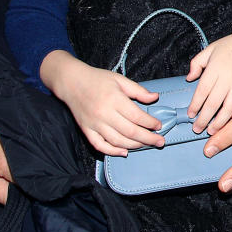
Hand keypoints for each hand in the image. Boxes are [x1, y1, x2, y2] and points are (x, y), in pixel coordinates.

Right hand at [40, 50, 163, 155]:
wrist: (71, 82)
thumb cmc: (97, 79)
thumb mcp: (120, 80)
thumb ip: (138, 90)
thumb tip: (155, 97)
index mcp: (114, 99)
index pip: (137, 116)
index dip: (150, 123)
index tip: (159, 126)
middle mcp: (104, 114)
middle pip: (130, 132)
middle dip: (148, 139)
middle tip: (160, 142)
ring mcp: (94, 124)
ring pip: (117, 141)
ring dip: (134, 145)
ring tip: (146, 145)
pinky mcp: (86, 130)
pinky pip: (100, 146)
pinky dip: (112, 151)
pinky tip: (124, 152)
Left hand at [185, 26, 231, 134]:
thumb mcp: (210, 49)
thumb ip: (197, 63)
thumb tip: (189, 77)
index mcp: (215, 68)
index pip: (201, 92)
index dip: (195, 106)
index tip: (190, 115)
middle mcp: (227, 77)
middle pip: (213, 104)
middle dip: (203, 119)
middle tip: (197, 128)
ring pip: (228, 109)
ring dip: (219, 122)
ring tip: (212, 130)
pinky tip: (229, 120)